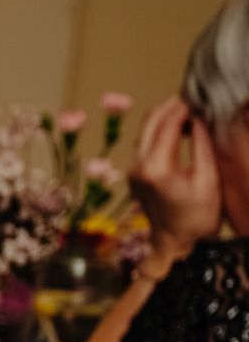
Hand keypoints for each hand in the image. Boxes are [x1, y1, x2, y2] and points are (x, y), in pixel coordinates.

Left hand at [132, 97, 222, 254]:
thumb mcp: (208, 176)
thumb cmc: (198, 216)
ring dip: (166, 116)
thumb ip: (201, 143)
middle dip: (172, 106)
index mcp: (155, 168)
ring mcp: (133, 171)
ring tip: (191, 108)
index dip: (185, 106)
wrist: (176, 244)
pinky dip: (161, 130)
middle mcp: (138, 167)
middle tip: (194, 96)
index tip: (201, 96)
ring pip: (146, 131)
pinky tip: (180, 126)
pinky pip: (146, 144)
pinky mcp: (135, 175)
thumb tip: (199, 115)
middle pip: (151, 122)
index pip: (168, 124)